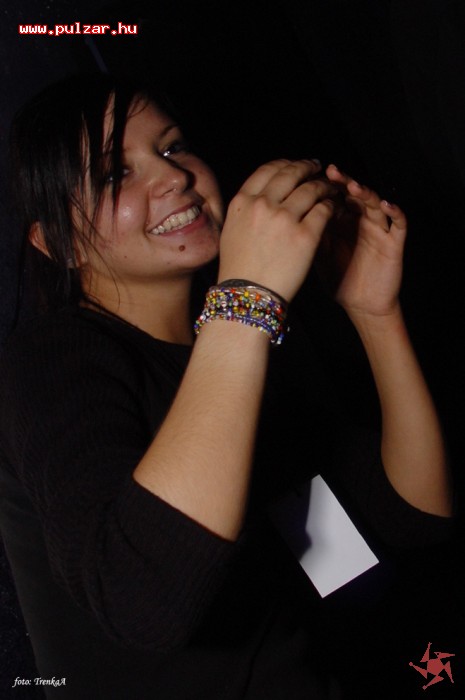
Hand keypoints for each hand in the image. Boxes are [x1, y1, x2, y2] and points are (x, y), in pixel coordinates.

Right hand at [218, 159, 336, 301]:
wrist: (248, 296)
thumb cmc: (240, 270)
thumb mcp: (232, 231)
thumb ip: (247, 209)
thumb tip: (262, 196)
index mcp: (242, 202)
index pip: (268, 170)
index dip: (285, 164)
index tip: (295, 166)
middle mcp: (262, 205)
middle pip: (291, 174)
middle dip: (307, 168)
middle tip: (317, 168)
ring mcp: (285, 219)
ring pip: (311, 189)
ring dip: (324, 186)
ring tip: (331, 190)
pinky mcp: (305, 236)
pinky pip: (324, 210)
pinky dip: (332, 206)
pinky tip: (334, 209)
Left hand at [321, 164, 407, 320]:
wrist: (361, 305)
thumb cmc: (340, 280)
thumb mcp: (319, 255)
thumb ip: (310, 233)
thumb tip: (290, 213)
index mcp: (341, 221)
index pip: (333, 196)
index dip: (323, 185)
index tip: (309, 178)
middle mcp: (360, 220)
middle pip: (353, 194)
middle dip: (342, 182)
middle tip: (330, 172)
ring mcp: (378, 229)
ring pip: (374, 203)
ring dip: (365, 193)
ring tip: (353, 186)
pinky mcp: (394, 242)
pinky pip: (398, 223)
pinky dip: (394, 211)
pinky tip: (384, 204)